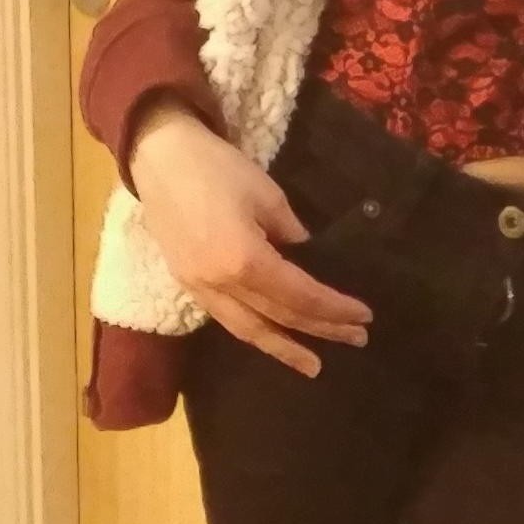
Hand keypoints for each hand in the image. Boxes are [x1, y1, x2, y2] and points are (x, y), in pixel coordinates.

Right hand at [129, 95, 374, 377]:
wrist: (159, 157)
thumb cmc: (216, 167)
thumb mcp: (266, 194)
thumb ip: (290, 230)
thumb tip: (302, 252)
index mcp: (244, 260)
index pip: (299, 295)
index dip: (334, 308)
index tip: (364, 315)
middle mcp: (221, 284)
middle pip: (278, 317)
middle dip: (320, 330)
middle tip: (356, 338)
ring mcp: (199, 288)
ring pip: (248, 329)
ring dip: (283, 348)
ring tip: (313, 365)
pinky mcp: (187, 284)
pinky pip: (226, 319)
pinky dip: (253, 333)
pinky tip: (270, 337)